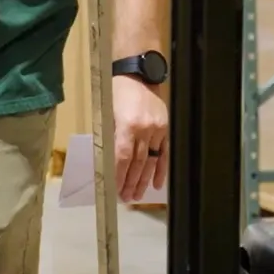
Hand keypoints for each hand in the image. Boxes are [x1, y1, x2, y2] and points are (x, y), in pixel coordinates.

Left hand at [113, 76, 167, 203]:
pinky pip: (163, 153)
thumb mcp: (109, 112)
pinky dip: (160, 170)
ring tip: (137, 196)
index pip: (122, 157)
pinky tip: (156, 184)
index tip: (114, 189)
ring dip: (143, 180)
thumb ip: (111, 136)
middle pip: (137, 163)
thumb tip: (108, 162)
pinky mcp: (165, 129)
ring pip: (150, 161)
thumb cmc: (118, 91)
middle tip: (125, 198)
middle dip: (130, 182)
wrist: (138, 75)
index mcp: (127, 125)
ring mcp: (157, 130)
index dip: (118, 175)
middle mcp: (144, 129)